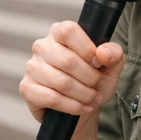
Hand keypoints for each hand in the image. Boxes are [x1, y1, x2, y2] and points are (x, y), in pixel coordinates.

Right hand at [19, 21, 125, 139]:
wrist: (82, 108)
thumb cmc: (94, 80)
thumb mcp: (111, 66)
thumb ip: (114, 54)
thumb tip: (102, 53)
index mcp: (60, 32)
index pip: (69, 31)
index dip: (87, 49)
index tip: (98, 63)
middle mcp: (42, 46)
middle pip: (68, 60)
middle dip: (90, 78)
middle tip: (98, 85)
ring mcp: (32, 67)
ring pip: (62, 82)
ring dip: (84, 95)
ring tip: (92, 98)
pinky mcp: (27, 88)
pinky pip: (51, 98)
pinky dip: (72, 106)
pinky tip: (82, 108)